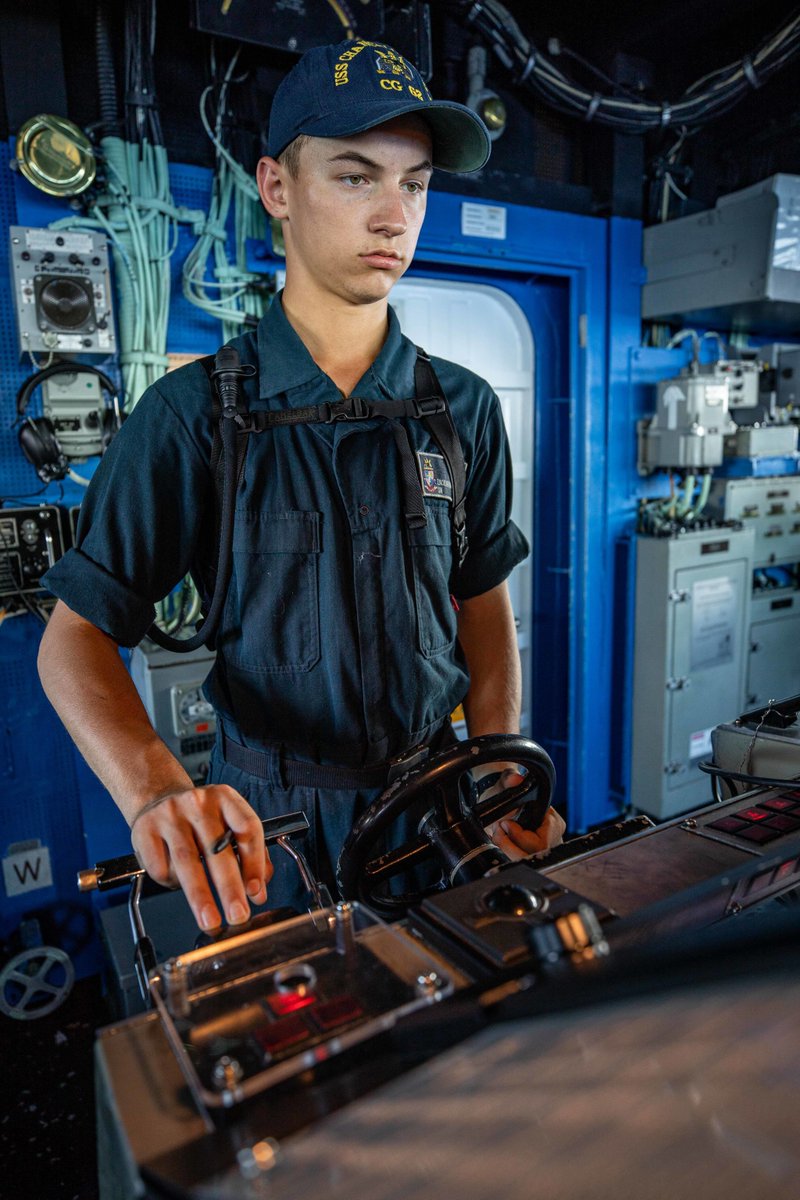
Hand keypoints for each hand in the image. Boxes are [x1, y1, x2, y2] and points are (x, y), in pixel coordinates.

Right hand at [130, 784, 272, 931]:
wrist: (157, 799)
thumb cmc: (199, 819)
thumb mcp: (228, 823)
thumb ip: (250, 854)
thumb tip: (257, 892)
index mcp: (225, 798)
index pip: (246, 828)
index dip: (254, 863)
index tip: (255, 892)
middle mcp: (198, 803)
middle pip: (217, 849)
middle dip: (229, 887)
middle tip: (238, 914)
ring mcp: (169, 815)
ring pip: (187, 860)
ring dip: (200, 896)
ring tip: (210, 920)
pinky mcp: (144, 830)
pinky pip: (160, 866)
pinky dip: (172, 883)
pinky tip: (179, 885)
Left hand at [482, 767, 565, 860]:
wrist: (499, 797)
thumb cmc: (507, 790)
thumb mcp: (507, 782)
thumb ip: (511, 779)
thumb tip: (515, 779)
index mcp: (554, 822)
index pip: (542, 841)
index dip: (521, 836)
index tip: (505, 824)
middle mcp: (553, 840)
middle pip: (534, 856)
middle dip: (511, 846)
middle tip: (498, 832)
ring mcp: (543, 851)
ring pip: (525, 862)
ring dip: (507, 850)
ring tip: (498, 835)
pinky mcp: (530, 857)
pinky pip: (519, 863)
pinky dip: (506, 854)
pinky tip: (500, 843)